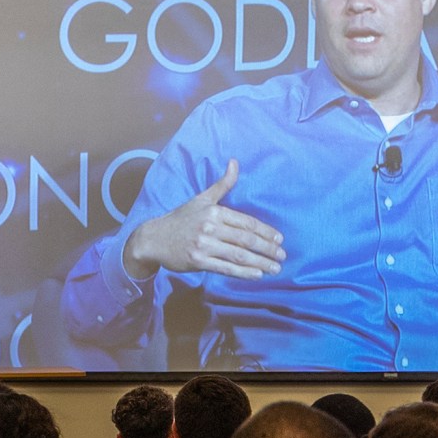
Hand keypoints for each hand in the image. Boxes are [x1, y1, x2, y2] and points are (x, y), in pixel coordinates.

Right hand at [123, 159, 286, 281]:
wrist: (154, 238)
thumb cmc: (181, 219)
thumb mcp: (202, 199)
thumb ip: (222, 184)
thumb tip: (235, 162)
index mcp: (214, 211)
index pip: (246, 222)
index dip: (265, 231)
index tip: (280, 239)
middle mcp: (210, 227)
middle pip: (246, 239)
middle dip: (267, 248)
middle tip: (282, 255)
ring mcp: (204, 246)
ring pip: (238, 255)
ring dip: (260, 262)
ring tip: (275, 268)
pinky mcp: (198, 262)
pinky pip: (226, 268)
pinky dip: (243, 272)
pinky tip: (257, 274)